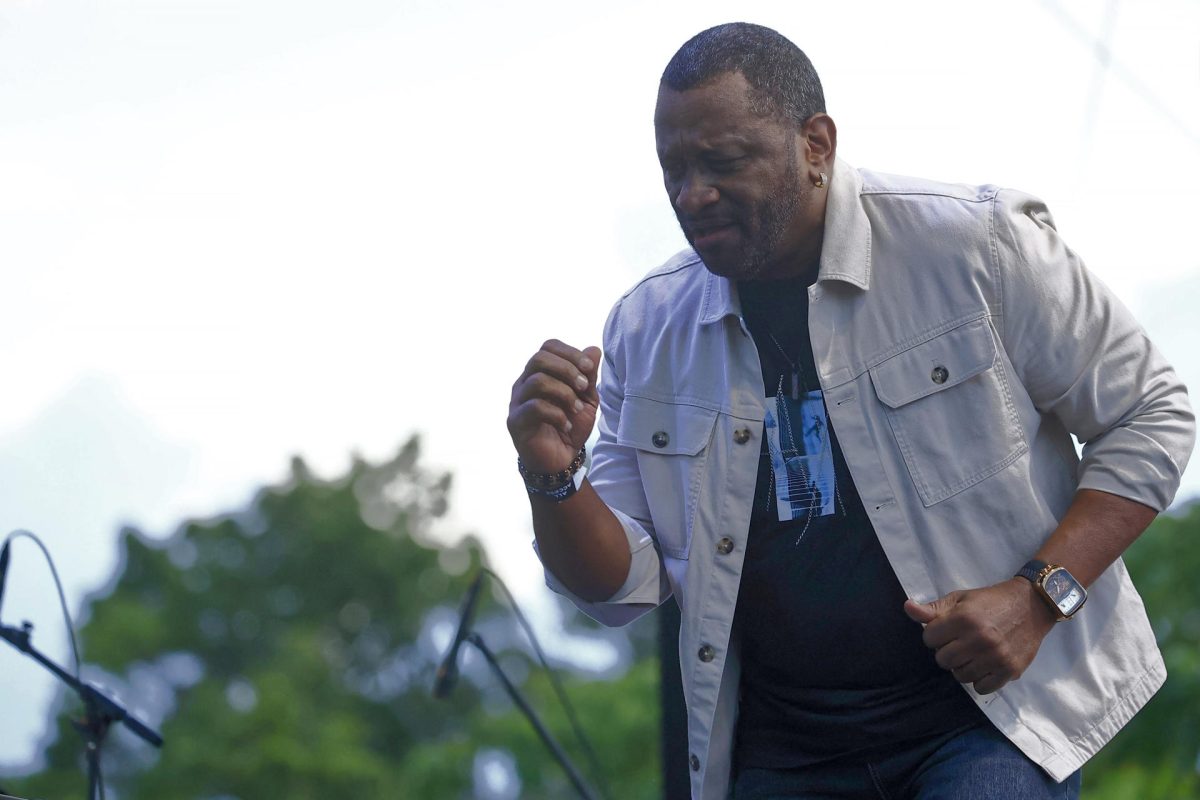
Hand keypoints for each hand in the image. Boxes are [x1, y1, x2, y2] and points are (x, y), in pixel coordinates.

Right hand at [507, 340, 601, 472]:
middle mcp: (524, 383)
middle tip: (583, 388)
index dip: (570, 353)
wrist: (560, 459)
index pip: (548, 347)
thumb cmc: (569, 425)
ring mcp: (517, 402)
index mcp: (539, 373)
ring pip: (537, 381)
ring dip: (564, 393)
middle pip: (539, 358)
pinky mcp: (516, 421)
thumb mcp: (586, 399)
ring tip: (576, 410)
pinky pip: (534, 407)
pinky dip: (557, 415)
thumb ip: (588, 376)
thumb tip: (593, 349)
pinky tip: (566, 426)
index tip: (589, 369)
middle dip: (567, 370)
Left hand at [903, 578, 1056, 694]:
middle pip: (943, 660)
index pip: (929, 639)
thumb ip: (933, 609)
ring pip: (960, 676)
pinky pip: (982, 688)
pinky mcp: (1010, 670)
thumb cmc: (990, 601)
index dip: (934, 635)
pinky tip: (984, 665)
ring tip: (972, 654)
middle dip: (946, 652)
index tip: (945, 631)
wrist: (1031, 605)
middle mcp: (979, 640)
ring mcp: (995, 657)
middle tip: (958, 643)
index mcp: (963, 619)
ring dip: (962, 667)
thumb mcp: (960, 599)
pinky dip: (980, 680)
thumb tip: (907, 607)